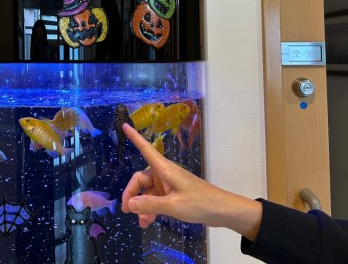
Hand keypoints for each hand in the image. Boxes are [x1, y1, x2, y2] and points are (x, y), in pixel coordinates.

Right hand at [120, 123, 261, 239]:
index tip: (124, 125)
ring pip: (147, 192)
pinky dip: (150, 209)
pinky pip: (155, 200)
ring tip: (142, 222)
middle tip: (126, 210)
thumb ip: (150, 204)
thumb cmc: (200, 203)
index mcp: (164, 169)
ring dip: (142, 206)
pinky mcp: (173, 195)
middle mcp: (164, 174)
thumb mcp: (173, 206)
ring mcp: (168, 185)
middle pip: (140, 179)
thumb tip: (128, 204)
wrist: (222, 211)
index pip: (145, 149)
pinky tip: (148, 221)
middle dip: (132, 194)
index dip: (134, 137)